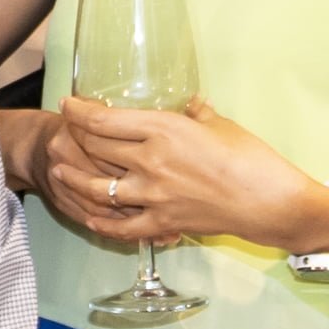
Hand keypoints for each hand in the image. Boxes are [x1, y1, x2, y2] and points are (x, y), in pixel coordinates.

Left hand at [38, 98, 328, 253]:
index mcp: (164, 129)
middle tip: (62, 133)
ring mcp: (153, 195)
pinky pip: (121, 226)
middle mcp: (150, 160)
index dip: (80, 111)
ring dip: (74, 179)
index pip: (106, 119)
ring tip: (59, 171)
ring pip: (99, 188)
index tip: (68, 104)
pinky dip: (101, 222)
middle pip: (96, 149)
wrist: (269, 201)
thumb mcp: (221, 124)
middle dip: (74, 139)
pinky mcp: (162, 222)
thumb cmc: (251, 157)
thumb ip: (197, 113)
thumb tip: (190, 103)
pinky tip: (88, 216)